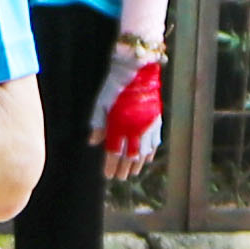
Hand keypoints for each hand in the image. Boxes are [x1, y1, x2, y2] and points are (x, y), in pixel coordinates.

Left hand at [91, 47, 166, 180]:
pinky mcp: (157, 120)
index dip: (111, 166)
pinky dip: (150, 152)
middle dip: (124, 169)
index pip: (114, 152)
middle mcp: (134, 129)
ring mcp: (147, 125)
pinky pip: (155, 142)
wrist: (137, 70)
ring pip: (143, 152)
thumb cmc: (115, 86)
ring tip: (133, 173)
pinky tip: (147, 159)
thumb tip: (93, 143)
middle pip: (129, 156)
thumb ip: (98, 124)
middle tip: (120, 177)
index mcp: (119, 125)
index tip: (108, 175)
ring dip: (137, 164)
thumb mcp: (101, 104)